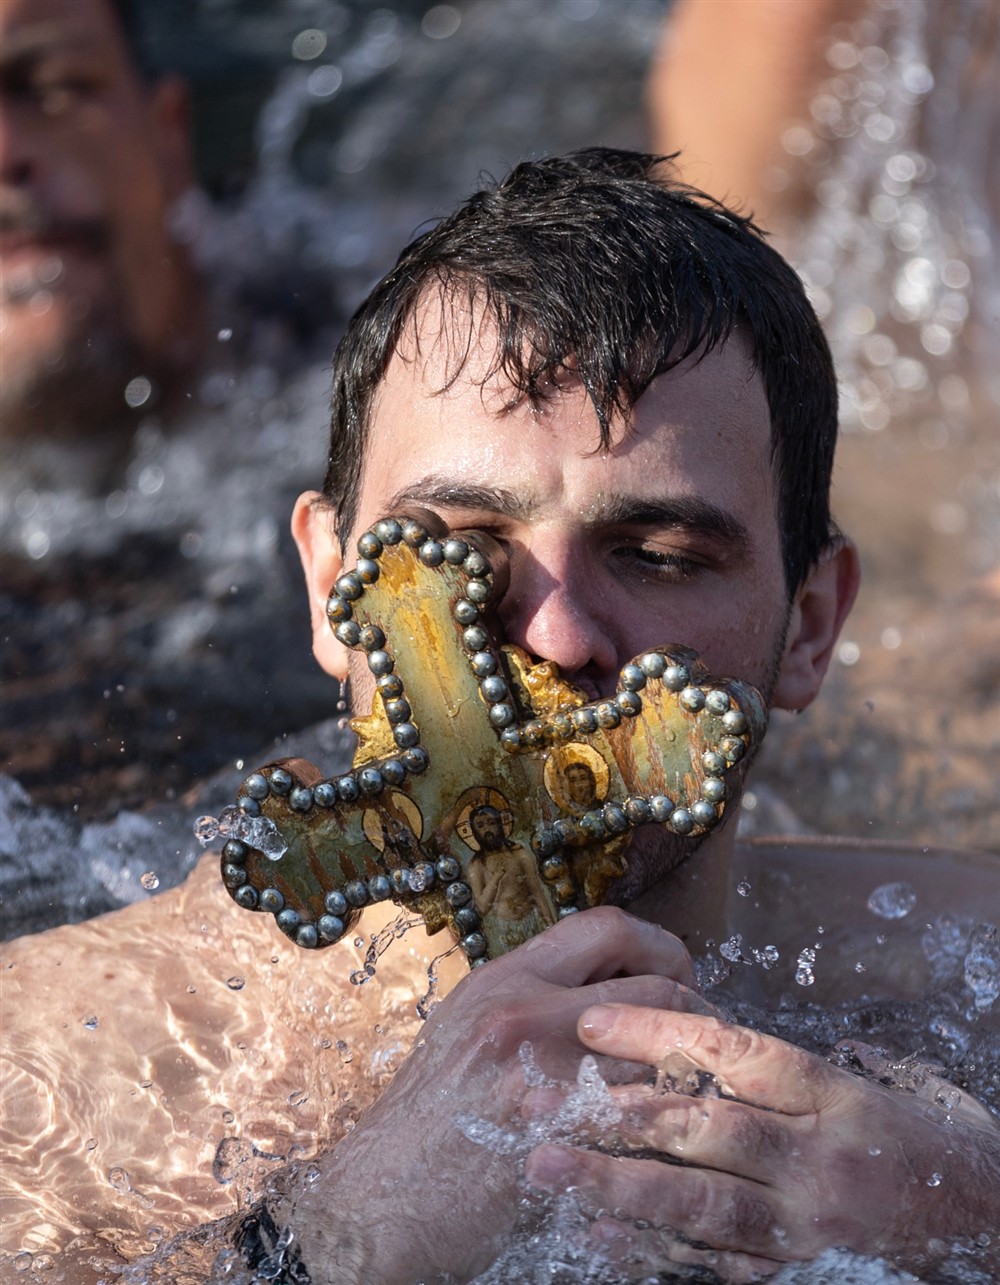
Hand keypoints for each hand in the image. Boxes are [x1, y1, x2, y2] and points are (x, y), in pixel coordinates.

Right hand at [273, 908, 708, 1283]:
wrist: (381, 1201)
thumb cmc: (422, 1122)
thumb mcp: (463, 1029)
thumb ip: (529, 998)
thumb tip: (601, 987)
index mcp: (502, 980)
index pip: (605, 926)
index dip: (656, 941)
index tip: (674, 966)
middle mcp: (527, 1014)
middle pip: (655, 985)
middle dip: (696, 1007)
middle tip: (703, 1032)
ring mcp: (550, 1079)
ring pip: (667, 1053)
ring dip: (697, 1068)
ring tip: (701, 1082)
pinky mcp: (568, 1143)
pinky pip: (652, 1122)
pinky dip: (677, 1124)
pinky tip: (680, 1136)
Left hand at [526, 1003, 999, 1281]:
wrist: (981, 1221)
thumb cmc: (907, 1138)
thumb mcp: (855, 1082)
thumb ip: (773, 1065)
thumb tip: (683, 1028)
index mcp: (828, 1093)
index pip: (734, 1052)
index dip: (659, 1033)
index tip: (594, 1021)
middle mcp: (818, 1158)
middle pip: (710, 1129)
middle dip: (622, 1117)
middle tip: (547, 1105)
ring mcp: (807, 1225)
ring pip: (703, 1203)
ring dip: (619, 1187)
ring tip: (551, 1170)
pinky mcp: (800, 1273)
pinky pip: (719, 1266)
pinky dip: (658, 1253)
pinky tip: (600, 1241)